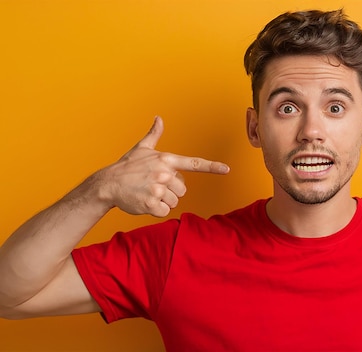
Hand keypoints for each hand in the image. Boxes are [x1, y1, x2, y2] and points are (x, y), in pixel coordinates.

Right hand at [96, 116, 229, 216]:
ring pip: (174, 202)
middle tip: (153, 186)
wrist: (107, 183)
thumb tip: (159, 118)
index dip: (212, 167)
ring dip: (163, 202)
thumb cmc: (126, 167)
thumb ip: (154, 134)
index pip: (194, 163)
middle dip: (171, 192)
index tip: (227, 169)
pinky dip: (156, 210)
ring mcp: (158, 188)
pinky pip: (164, 211)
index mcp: (166, 160)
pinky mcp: (151, 203)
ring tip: (148, 193)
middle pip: (183, 190)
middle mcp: (164, 173)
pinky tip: (145, 202)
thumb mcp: (142, 148)